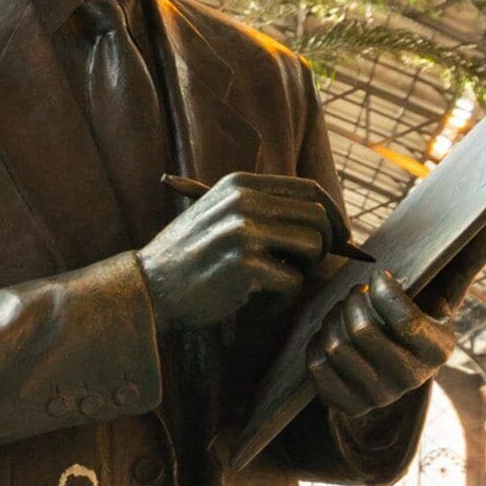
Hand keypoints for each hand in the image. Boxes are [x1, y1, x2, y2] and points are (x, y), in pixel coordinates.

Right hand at [136, 172, 333, 327]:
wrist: (147, 288)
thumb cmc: (190, 258)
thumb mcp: (221, 215)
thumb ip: (264, 210)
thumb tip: (329, 223)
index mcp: (240, 184)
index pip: (310, 190)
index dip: (333, 216)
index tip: (339, 239)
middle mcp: (243, 201)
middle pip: (319, 217)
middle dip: (326, 245)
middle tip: (307, 266)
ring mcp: (242, 231)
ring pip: (313, 247)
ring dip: (303, 272)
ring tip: (275, 282)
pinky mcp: (243, 266)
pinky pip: (292, 282)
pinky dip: (281, 299)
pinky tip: (257, 301)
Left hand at [307, 270, 459, 413]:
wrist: (389, 370)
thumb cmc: (416, 318)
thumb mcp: (441, 295)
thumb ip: (462, 263)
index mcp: (438, 351)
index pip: (405, 321)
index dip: (383, 292)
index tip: (377, 276)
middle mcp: (411, 380)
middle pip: (362, 331)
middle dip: (352, 302)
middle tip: (354, 292)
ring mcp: (378, 397)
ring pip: (336, 347)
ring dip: (332, 319)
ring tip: (341, 310)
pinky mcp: (348, 406)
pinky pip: (317, 367)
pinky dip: (316, 343)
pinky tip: (329, 334)